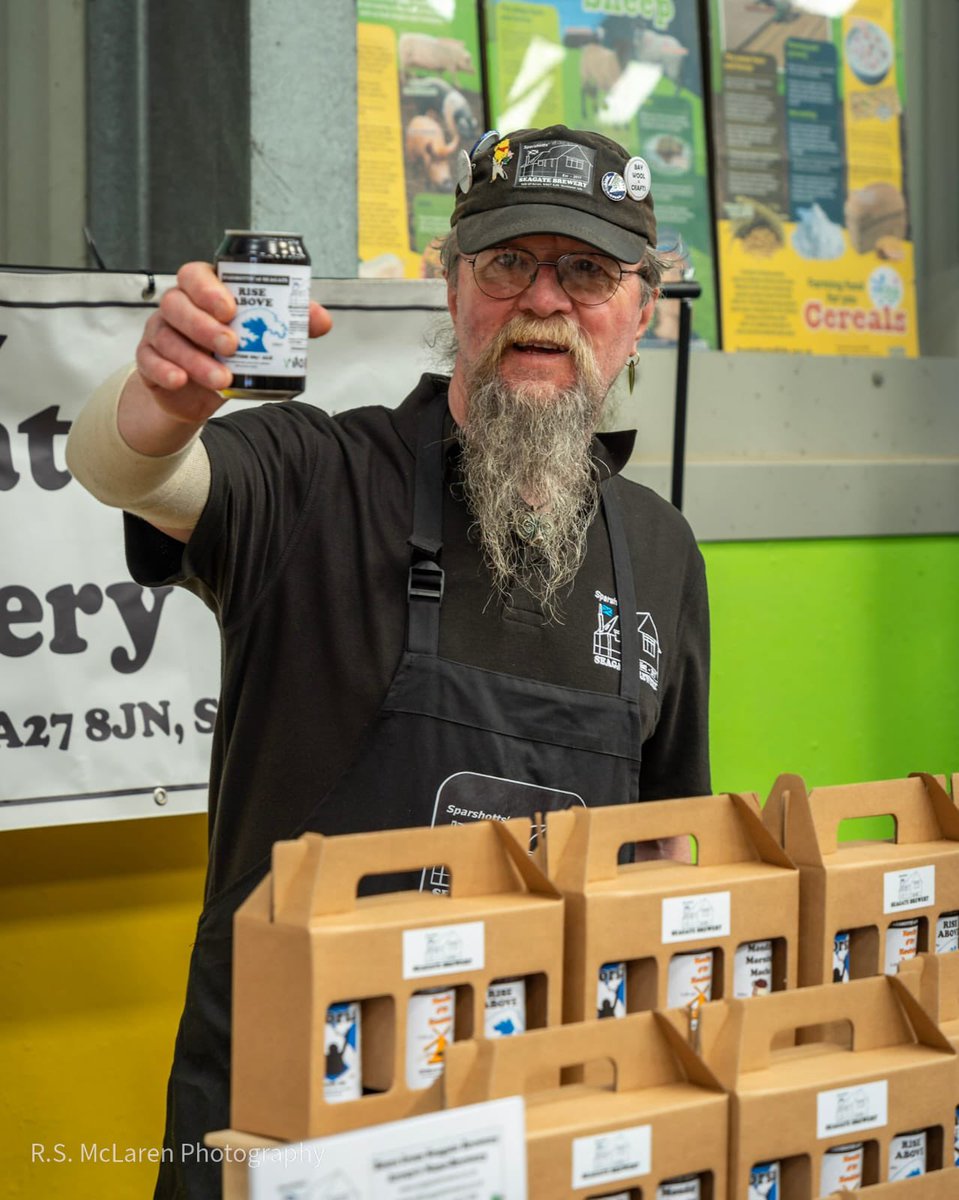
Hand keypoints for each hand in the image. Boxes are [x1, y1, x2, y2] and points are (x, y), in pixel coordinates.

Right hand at [123, 262, 332, 452]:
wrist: (202, 392)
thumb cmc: (231, 353)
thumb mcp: (261, 337)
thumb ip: (289, 324)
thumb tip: (321, 320)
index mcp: (202, 291)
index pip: (195, 276)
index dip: (209, 289)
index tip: (231, 308)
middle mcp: (177, 307)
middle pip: (177, 303)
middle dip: (204, 324)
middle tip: (232, 344)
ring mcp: (160, 332)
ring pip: (167, 336)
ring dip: (194, 358)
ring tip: (222, 377)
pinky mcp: (149, 360)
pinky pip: (149, 361)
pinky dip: (165, 371)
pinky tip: (181, 380)